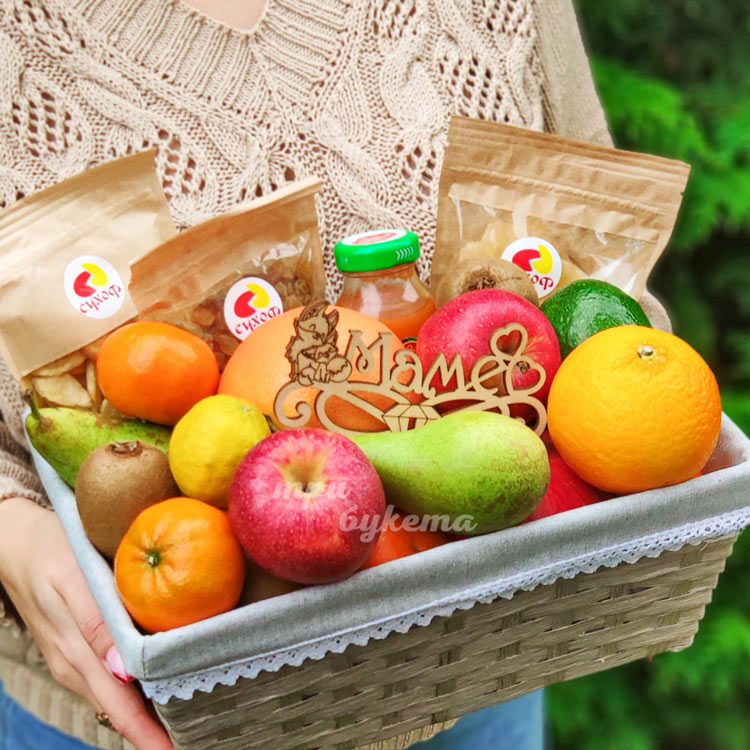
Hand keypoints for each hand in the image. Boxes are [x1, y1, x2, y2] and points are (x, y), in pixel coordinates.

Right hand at [0, 497, 172, 749]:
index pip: (118, 707)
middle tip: (197, 735)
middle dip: (154, 731)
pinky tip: (159, 680)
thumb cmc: (52, 552)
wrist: (17, 543)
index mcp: (77, 654)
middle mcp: (76, 666)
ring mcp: (74, 659)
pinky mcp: (77, 648)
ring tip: (188, 716)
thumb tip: (123, 670)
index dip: (147, 735)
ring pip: (114, 697)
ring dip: (147, 711)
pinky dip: (134, 688)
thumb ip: (96, 622)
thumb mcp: (74, 579)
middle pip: (119, 710)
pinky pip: (108, 678)